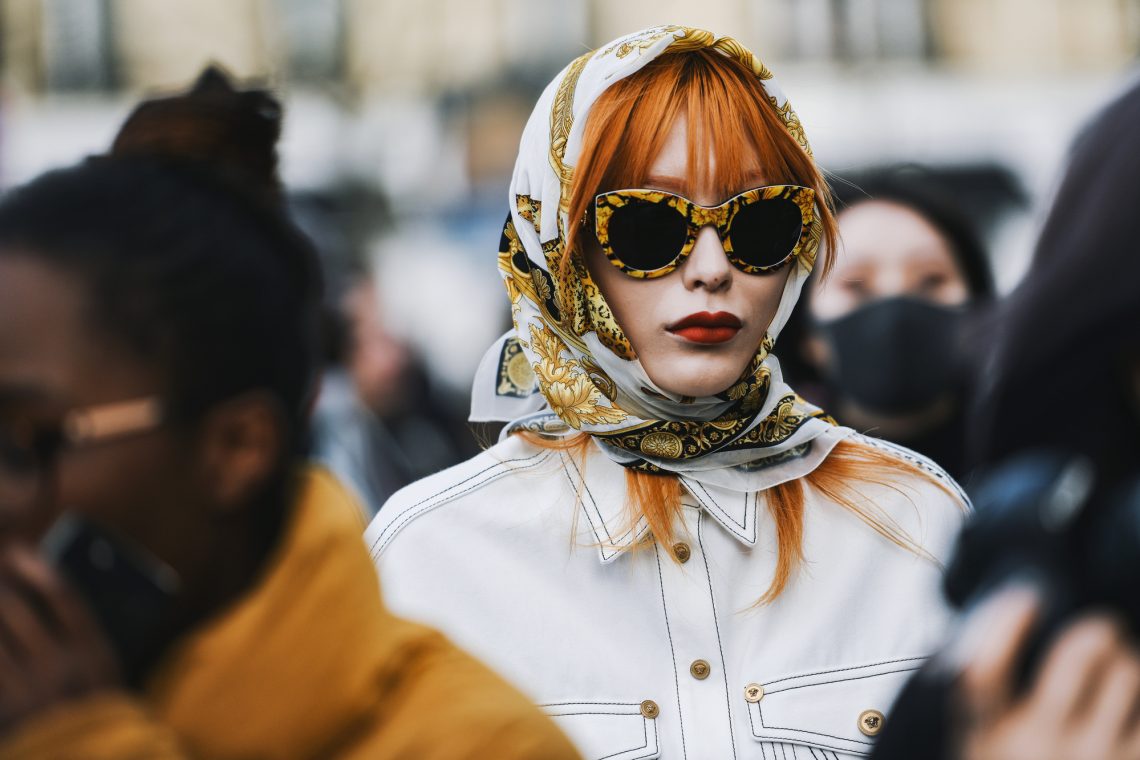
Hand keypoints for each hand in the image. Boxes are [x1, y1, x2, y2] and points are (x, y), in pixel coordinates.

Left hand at [0, 544, 118, 729]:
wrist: (83, 758)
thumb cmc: (93, 708)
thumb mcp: (102, 670)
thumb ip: (81, 634)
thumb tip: (46, 589)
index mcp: (95, 654)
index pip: (63, 596)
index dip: (37, 569)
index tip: (20, 552)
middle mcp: (61, 668)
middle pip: (19, 610)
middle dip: (0, 585)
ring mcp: (28, 690)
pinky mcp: (4, 708)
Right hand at [954, 586, 1139, 759]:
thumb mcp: (979, 738)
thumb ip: (984, 690)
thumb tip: (1017, 606)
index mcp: (987, 732)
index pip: (984, 670)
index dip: (1004, 625)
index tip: (1025, 599)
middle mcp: (1037, 745)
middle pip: (1077, 654)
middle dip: (1099, 628)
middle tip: (1104, 629)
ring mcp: (1090, 759)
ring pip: (1127, 672)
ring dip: (1128, 659)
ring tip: (1124, 666)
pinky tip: (1133, 695)